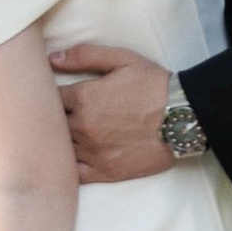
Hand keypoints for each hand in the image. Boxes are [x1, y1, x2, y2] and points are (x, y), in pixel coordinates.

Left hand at [49, 43, 174, 182]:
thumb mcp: (122, 59)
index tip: (50, 96)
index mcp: (83, 97)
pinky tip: (65, 162)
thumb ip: (85, 55)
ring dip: (57, 142)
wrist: (184, 117)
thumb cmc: (154, 85)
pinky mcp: (105, 172)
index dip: (47, 95)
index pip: (48, 97)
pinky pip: (73, 175)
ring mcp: (92, 151)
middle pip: (50, 124)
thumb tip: (51, 59)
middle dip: (50, 119)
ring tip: (57, 137)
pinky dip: (65, 169)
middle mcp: (83, 126)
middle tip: (50, 117)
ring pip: (59, 148)